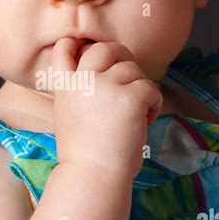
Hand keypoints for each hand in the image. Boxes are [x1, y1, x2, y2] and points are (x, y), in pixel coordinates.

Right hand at [51, 38, 162, 179]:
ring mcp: (106, 86)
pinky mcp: (129, 97)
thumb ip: (81, 93)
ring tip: (139, 113)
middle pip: (105, 49)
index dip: (75, 44)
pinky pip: (150, 87)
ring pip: (132, 69)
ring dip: (141, 87)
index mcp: (66, 87)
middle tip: (131, 78)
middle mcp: (84, 81)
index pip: (64, 50)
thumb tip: (106, 77)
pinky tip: (148, 119)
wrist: (92, 176)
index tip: (83, 47)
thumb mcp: (70, 116)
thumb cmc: (85, 155)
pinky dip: (154, 103)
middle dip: (122, 57)